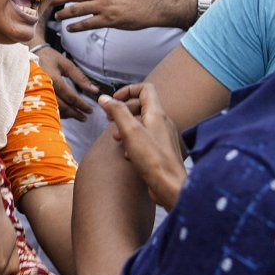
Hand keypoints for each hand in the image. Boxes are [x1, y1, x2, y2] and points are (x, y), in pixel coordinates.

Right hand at [35, 46, 97, 120]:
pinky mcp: (32, 96)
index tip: (90, 110)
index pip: (70, 96)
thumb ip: (80, 78)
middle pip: (61, 106)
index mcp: (52, 78)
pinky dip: (56, 112)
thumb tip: (94, 90)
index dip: (81, 105)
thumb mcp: (66, 64)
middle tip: (85, 117)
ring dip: (66, 115)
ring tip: (77, 116)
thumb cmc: (49, 58)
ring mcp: (36, 93)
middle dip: (75, 113)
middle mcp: (43, 88)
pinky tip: (64, 113)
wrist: (28, 54)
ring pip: (53, 109)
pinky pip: (45, 108)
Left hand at [55, 0, 158, 32]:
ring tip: (57, 17)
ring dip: (62, 14)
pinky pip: (86, 24)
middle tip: (47, 4)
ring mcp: (103, 5)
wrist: (150, 3)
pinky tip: (69, 29)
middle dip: (56, 0)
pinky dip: (75, 27)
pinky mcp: (108, 19)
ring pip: (75, 9)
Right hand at [98, 85, 186, 210]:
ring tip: (116, 138)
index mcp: (157, 113)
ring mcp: (164, 137)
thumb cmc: (153, 159)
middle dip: (123, 110)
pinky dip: (134, 142)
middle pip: (142, 106)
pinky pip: (146, 139)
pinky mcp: (162, 151)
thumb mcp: (130, 131)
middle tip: (109, 119)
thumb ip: (117, 112)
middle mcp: (163, 122)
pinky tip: (127, 154)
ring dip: (127, 127)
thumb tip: (105, 98)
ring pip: (143, 124)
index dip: (127, 90)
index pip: (145, 89)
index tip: (113, 101)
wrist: (170, 185)